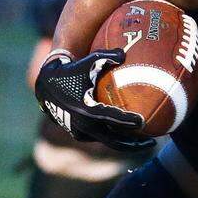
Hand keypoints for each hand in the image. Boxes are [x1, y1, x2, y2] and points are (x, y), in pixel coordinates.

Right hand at [33, 49, 153, 150]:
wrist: (45, 85)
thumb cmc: (71, 70)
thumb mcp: (89, 61)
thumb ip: (107, 56)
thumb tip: (124, 53)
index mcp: (87, 110)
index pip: (112, 118)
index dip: (129, 121)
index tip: (144, 122)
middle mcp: (83, 125)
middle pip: (114, 140)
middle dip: (134, 144)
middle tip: (152, 142)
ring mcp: (79, 132)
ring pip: (107, 142)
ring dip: (125, 143)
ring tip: (143, 142)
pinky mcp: (76, 134)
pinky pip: (98, 138)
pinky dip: (112, 139)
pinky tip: (126, 136)